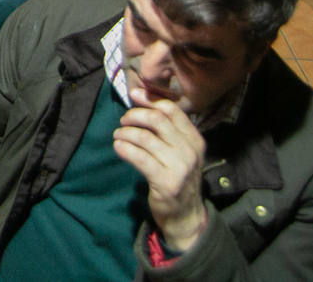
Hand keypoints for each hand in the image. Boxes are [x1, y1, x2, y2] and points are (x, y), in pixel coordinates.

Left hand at [113, 87, 207, 252]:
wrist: (185, 215)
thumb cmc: (177, 178)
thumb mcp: (181, 152)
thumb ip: (168, 130)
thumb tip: (142, 98)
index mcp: (195, 140)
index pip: (172, 110)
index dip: (150, 100)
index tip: (134, 96)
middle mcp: (190, 151)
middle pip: (157, 119)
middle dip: (135, 115)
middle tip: (123, 121)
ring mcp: (179, 167)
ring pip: (145, 137)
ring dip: (125, 133)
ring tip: (118, 136)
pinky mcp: (165, 182)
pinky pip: (139, 157)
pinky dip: (125, 148)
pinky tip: (118, 147)